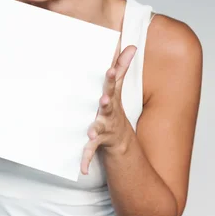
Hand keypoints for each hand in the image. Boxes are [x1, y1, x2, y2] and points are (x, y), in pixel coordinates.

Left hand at [80, 45, 136, 174]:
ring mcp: (103, 129)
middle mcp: (109, 114)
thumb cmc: (114, 107)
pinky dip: (85, 159)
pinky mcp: (96, 142)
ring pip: (98, 129)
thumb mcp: (119, 87)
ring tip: (90, 133)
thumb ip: (122, 66)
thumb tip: (132, 46)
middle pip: (107, 107)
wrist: (120, 139)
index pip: (112, 86)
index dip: (112, 77)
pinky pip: (89, 151)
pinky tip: (81, 169)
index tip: (110, 70)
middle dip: (105, 103)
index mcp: (111, 99)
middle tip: (103, 100)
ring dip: (95, 131)